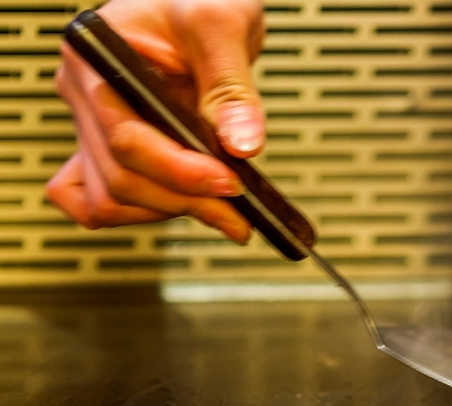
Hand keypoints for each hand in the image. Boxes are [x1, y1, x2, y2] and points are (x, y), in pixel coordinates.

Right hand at [46, 0, 265, 242]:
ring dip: (169, 213)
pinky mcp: (111, 148)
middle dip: (185, 200)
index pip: (126, 139)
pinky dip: (140, 215)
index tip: (230, 183)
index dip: (180, 172)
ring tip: (227, 213)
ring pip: (111, 199)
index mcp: (98, 59)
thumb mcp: (223, 25)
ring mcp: (94, 126)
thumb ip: (232, 88)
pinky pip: (96, 200)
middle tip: (240, 211)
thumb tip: (242, 146)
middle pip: (120, 178)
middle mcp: (86, 94)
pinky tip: (185, 208)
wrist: (202, 2)